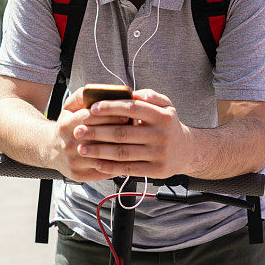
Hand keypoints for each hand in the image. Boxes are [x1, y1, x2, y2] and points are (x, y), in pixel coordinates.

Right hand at [48, 87, 128, 181]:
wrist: (49, 149)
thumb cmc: (66, 125)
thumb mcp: (68, 107)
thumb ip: (81, 96)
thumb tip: (97, 89)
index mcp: (65, 125)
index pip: (90, 118)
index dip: (110, 116)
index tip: (126, 114)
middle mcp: (67, 144)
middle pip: (98, 139)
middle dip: (119, 133)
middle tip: (136, 130)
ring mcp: (73, 161)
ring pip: (102, 157)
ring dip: (121, 151)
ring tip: (136, 145)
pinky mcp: (78, 175)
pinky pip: (102, 171)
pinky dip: (117, 166)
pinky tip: (129, 159)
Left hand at [72, 89, 194, 178]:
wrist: (187, 151)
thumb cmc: (168, 125)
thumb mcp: (166, 105)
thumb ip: (149, 96)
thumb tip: (132, 93)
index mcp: (162, 116)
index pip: (132, 109)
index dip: (110, 108)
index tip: (92, 109)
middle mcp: (161, 134)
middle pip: (123, 133)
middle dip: (97, 132)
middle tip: (78, 130)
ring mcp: (159, 154)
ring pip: (123, 152)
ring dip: (99, 151)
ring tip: (82, 148)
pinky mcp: (156, 170)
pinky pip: (129, 168)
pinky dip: (110, 166)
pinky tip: (96, 163)